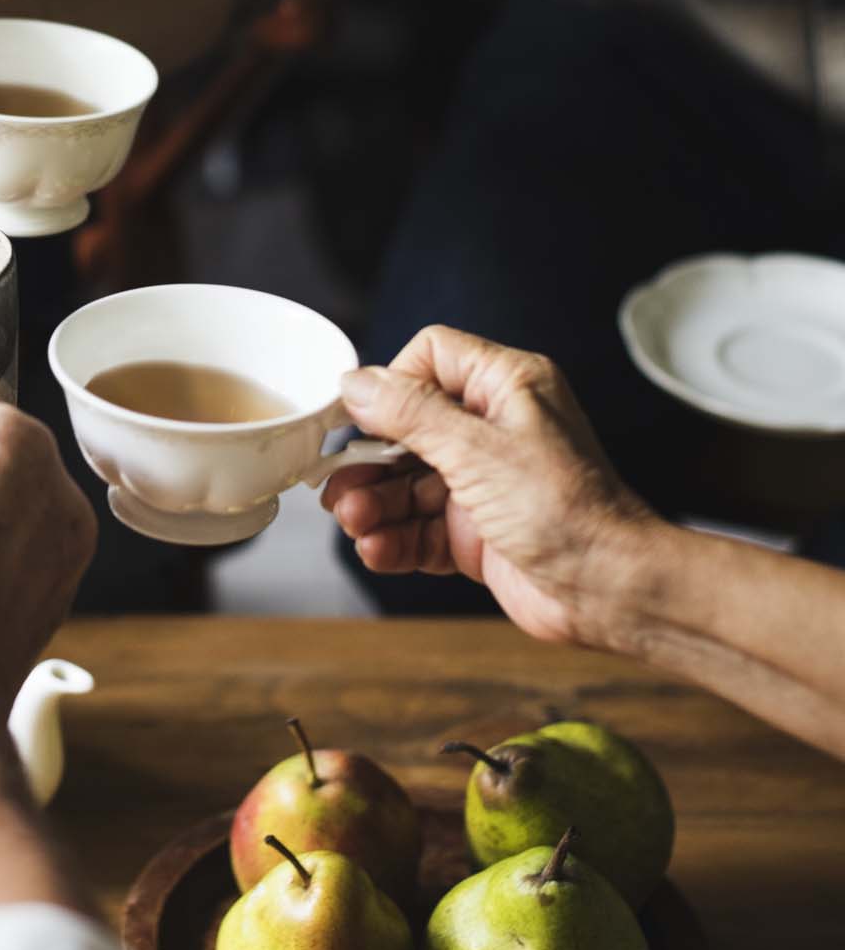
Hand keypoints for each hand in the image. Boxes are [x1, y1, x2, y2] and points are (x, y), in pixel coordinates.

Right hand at [322, 325, 657, 646]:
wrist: (612, 591)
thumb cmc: (568, 511)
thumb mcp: (477, 450)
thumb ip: (411, 413)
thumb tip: (357, 383)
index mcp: (507, 388)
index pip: (430, 358)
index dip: (390, 384)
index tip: (357, 418)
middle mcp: (492, 429)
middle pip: (404, 427)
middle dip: (368, 460)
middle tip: (339, 485)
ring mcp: (482, 482)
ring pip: (404, 482)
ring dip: (374, 504)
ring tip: (356, 523)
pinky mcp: (474, 531)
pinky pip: (416, 527)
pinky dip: (392, 538)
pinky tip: (377, 549)